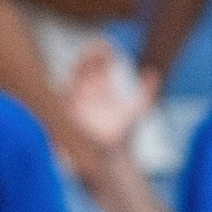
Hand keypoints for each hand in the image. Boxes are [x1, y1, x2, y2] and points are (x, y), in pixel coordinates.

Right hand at [60, 43, 156, 177]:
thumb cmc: (119, 138)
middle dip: (87, 59)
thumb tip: (154, 73)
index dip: (98, 54)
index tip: (108, 46)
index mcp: (92, 89)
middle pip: (78, 71)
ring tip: (84, 68)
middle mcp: (77, 96)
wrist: (111, 166)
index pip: (91, 65)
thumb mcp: (134, 113)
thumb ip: (145, 92)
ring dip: (75, 77)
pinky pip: (57, 113)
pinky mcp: (60, 126)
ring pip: (67, 86)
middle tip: (97, 48)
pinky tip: (69, 90)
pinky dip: (61, 102)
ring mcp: (67, 110)